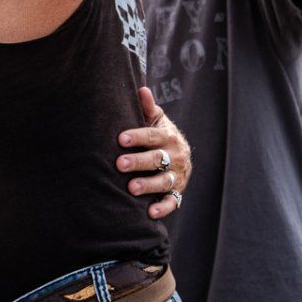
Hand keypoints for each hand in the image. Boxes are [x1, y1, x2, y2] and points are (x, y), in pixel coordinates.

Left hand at [117, 87, 189, 220]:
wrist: (180, 157)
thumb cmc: (160, 136)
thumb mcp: (157, 120)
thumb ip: (148, 108)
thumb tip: (141, 88)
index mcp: (169, 137)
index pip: (153, 136)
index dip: (137, 136)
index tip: (120, 138)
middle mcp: (176, 157)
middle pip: (157, 159)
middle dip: (139, 161)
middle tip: (120, 164)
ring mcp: (178, 176)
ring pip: (164, 181)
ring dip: (148, 185)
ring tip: (131, 188)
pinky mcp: (177, 193)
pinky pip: (172, 203)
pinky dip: (162, 208)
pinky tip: (149, 213)